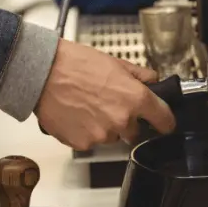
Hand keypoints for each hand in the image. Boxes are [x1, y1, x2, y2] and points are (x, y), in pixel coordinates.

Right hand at [35, 40, 175, 150]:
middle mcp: (122, 120)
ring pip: (111, 137)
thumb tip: (152, 81)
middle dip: (127, 122)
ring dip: (105, 127)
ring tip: (87, 106)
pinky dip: (86, 132)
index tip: (163, 122)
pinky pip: (91, 142)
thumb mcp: (114, 62)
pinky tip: (76, 114)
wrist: (41, 73)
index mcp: (135, 98)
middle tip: (109, 105)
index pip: (164, 120)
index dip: (165, 121)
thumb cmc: (74, 64)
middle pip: (135, 133)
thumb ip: (139, 75)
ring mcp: (102, 135)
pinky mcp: (82, 144)